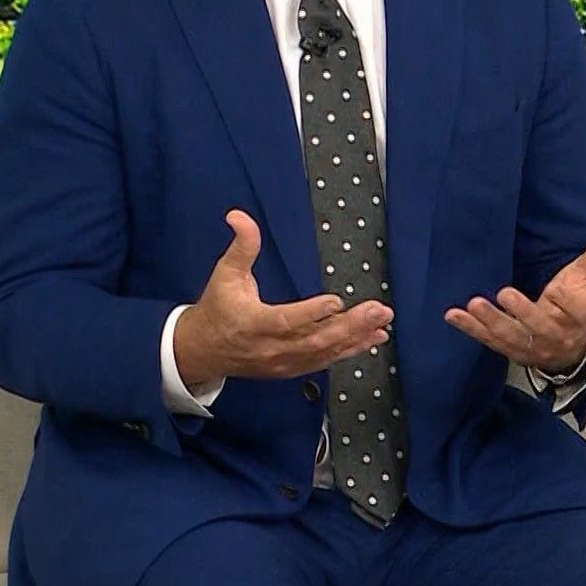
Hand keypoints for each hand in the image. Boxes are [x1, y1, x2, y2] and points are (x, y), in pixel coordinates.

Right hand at [173, 210, 393, 385]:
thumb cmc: (218, 307)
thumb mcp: (225, 273)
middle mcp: (271, 348)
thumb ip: (241, 245)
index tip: (336, 301)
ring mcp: (283, 363)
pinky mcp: (291, 369)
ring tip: (382, 323)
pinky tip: (372, 339)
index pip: (285, 321)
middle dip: (349, 325)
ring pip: (324, 354)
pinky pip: (324, 362)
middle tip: (378, 309)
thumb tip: (238, 215)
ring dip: (356, 339)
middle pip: (314, 340)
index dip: (311, 313)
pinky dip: (350, 351)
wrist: (203, 350)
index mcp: (254, 323)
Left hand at [444, 233, 585, 373]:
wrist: (573, 345)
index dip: (534, 309)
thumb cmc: (577, 305)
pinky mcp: (510, 348)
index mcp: (571, 320)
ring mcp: (528, 347)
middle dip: (506, 317)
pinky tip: (453, 316)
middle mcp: (549, 339)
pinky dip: (470, 329)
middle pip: (527, 331)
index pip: (556, 316)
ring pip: (506, 338)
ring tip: (467, 308)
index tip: (515, 293)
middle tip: (486, 299)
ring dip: (484, 324)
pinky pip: (489, 340)